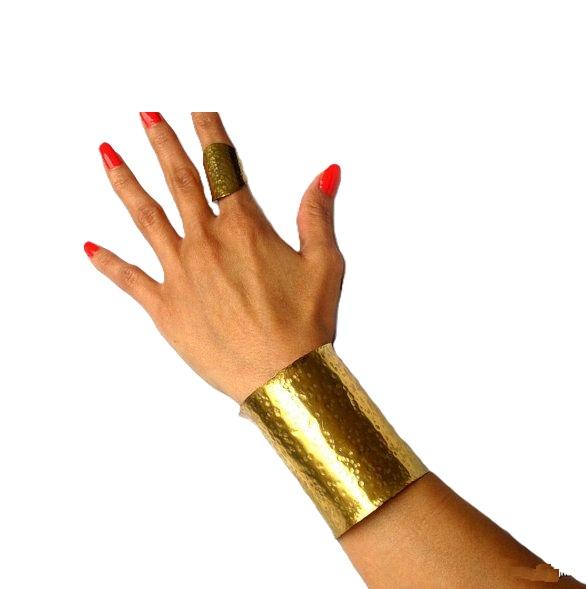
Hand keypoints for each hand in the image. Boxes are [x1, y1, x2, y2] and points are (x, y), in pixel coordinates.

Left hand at [85, 112, 343, 402]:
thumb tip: (327, 170)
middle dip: (159, 141)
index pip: (223, 164)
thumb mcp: (326, 264)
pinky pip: (129, 279)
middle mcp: (206, 243)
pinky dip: (107, 263)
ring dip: (124, 182)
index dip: (208, 129)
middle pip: (178, 180)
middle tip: (143, 112)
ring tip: (105, 153)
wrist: (282, 379)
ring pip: (145, 217)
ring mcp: (181, 274)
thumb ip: (317, 213)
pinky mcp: (165, 308)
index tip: (195, 102)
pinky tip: (88, 248)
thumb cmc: (307, 324)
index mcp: (245, 229)